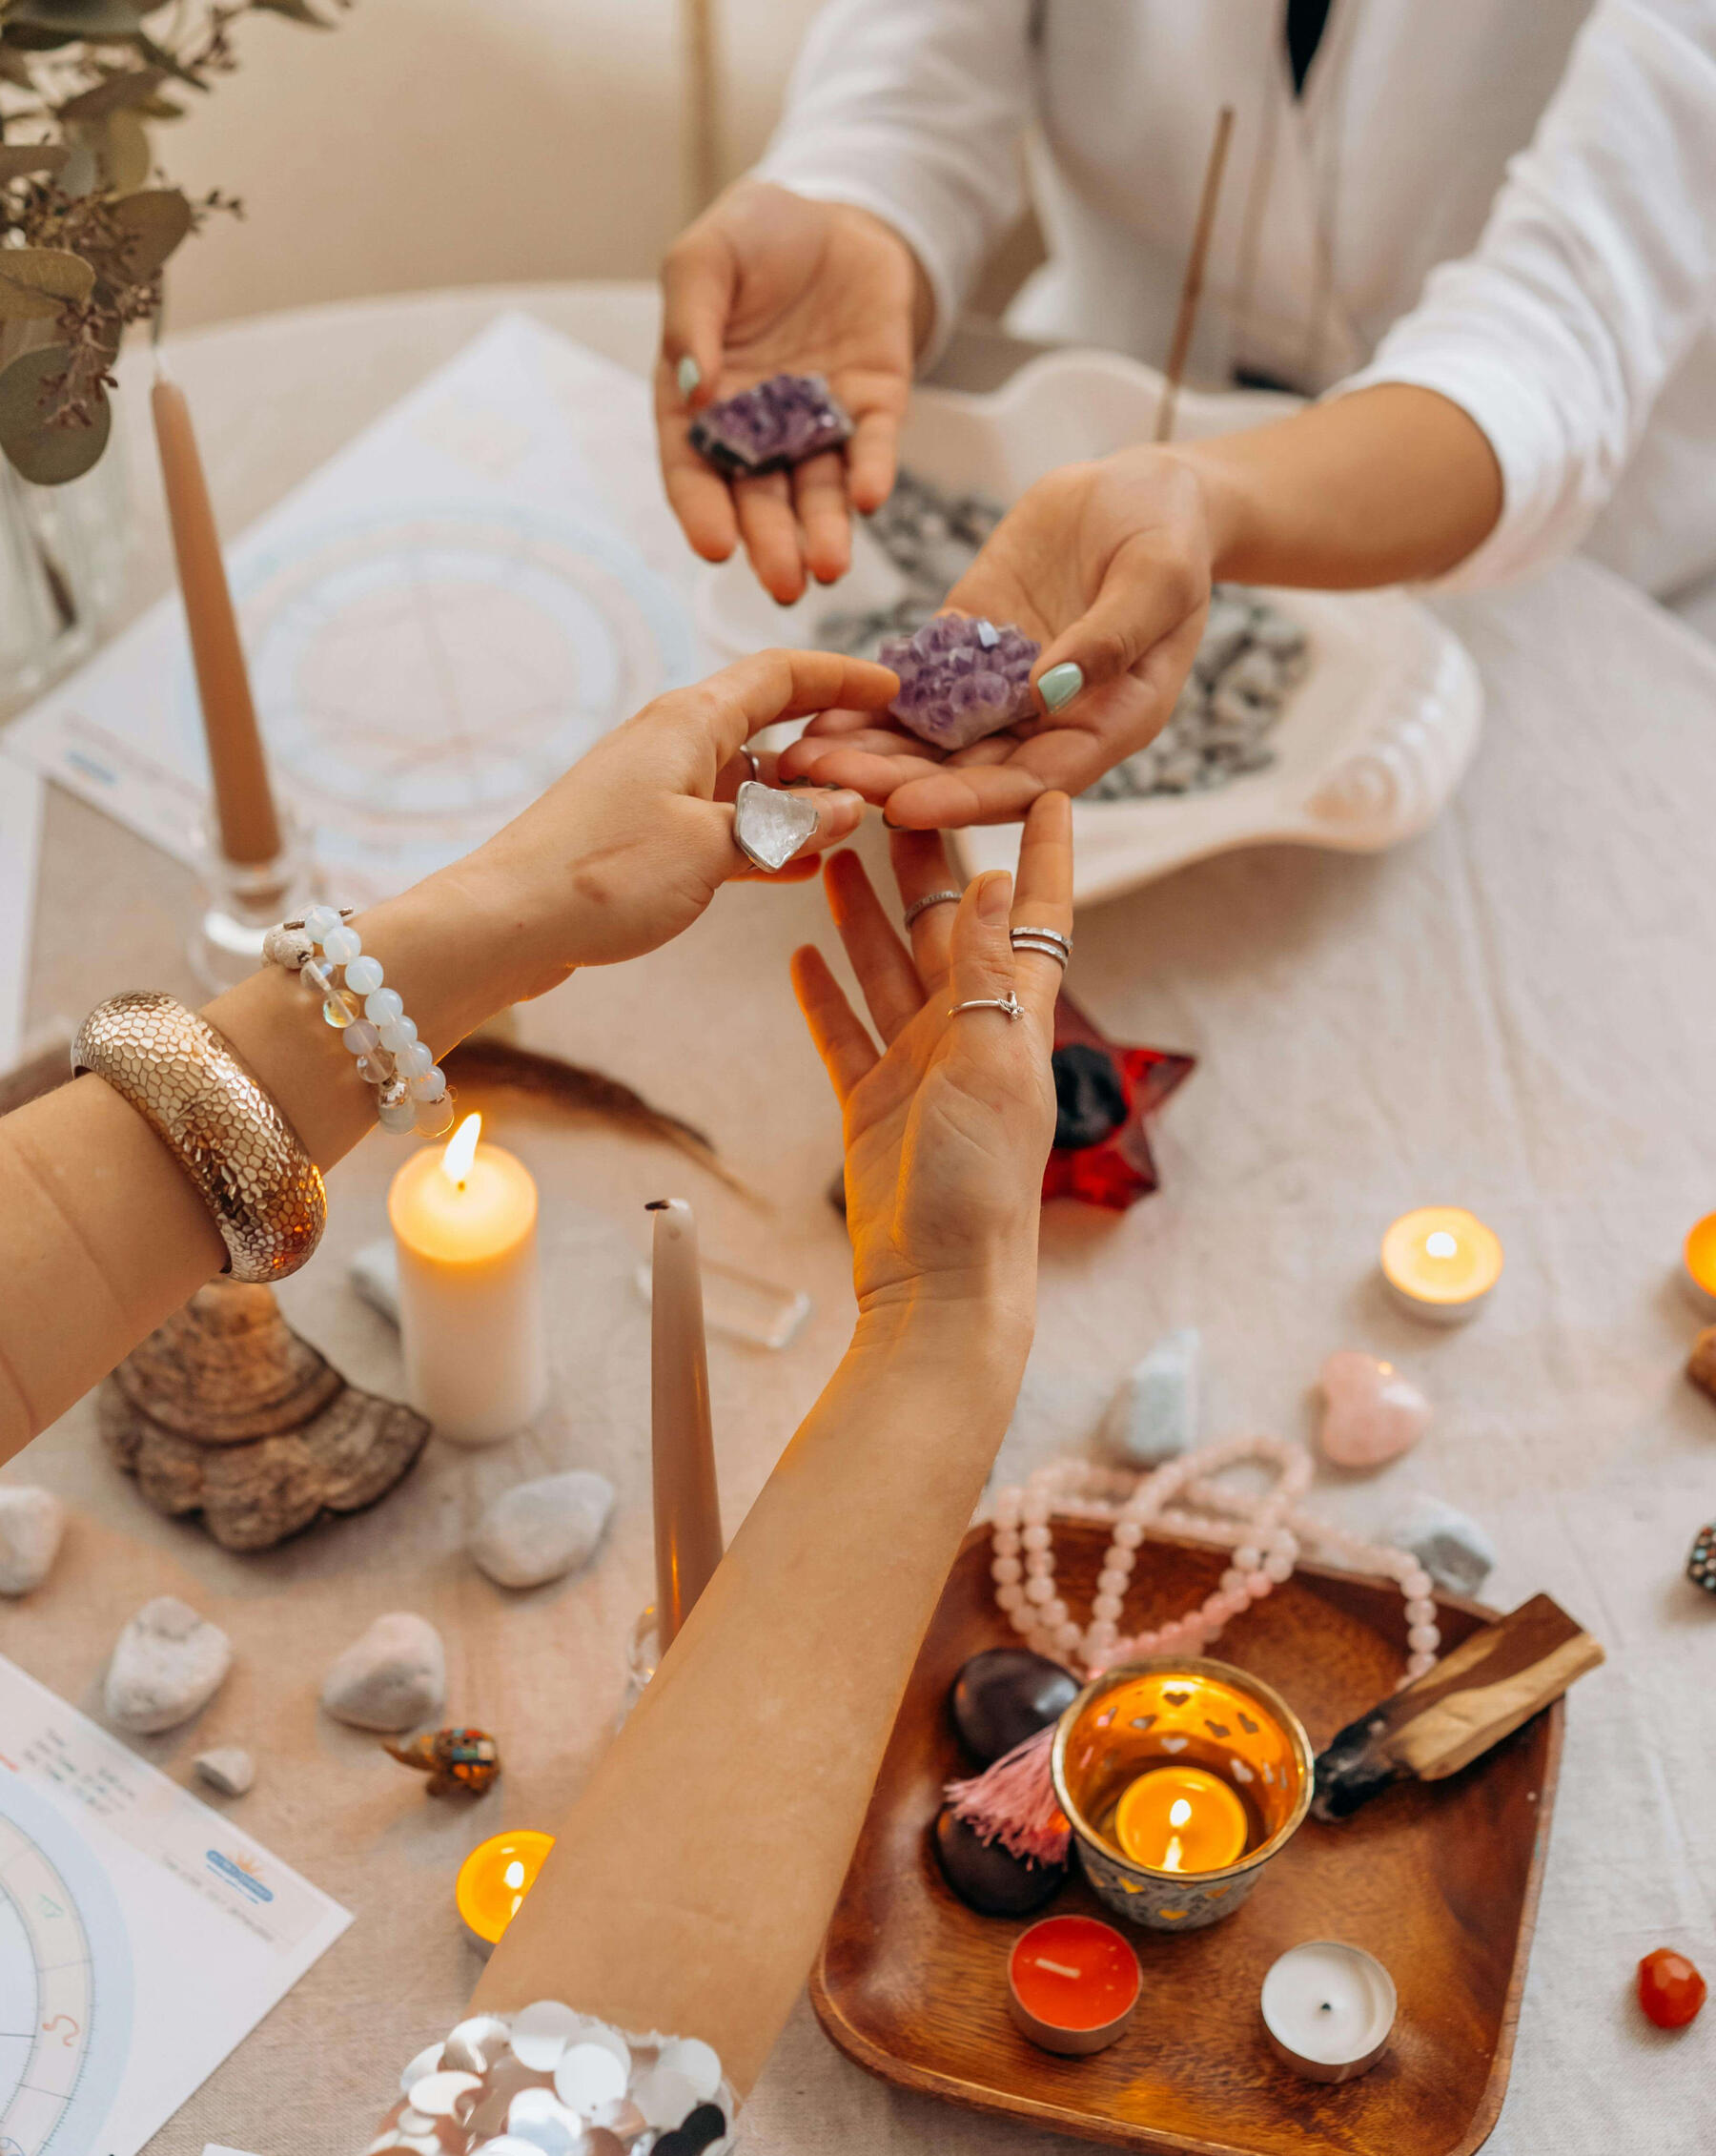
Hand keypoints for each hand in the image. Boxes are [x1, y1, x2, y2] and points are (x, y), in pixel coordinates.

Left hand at [461, 649, 894, 992]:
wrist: (504, 925)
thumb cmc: (599, 877)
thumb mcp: (713, 848)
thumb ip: (786, 827)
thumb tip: (847, 807)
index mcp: (690, 722)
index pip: (781, 674)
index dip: (841, 676)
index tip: (893, 686)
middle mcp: (675, 744)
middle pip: (770, 724)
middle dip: (832, 744)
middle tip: (890, 766)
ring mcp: (659, 790)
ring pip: (751, 781)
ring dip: (801, 800)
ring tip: (859, 821)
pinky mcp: (647, 837)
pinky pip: (725, 824)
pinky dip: (766, 839)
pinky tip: (804, 866)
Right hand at [656, 181, 923, 602]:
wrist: (836, 216)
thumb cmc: (755, 237)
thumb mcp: (705, 256)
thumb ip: (690, 316)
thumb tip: (694, 386)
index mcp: (700, 404)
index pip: (694, 470)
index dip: (702, 511)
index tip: (715, 547)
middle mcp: (757, 429)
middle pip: (760, 498)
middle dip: (772, 543)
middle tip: (784, 583)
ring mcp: (817, 425)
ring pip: (819, 491)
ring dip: (824, 531)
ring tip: (829, 568)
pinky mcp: (871, 409)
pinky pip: (872, 449)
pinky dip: (872, 474)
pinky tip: (870, 500)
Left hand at [777, 447, 1216, 825]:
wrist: (1146, 492)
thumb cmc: (1172, 535)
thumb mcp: (1157, 578)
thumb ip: (1110, 637)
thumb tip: (1048, 691)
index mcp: (1104, 727)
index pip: (1031, 784)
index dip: (968, 800)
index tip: (905, 806)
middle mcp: (1048, 726)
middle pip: (966, 774)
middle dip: (894, 783)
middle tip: (823, 784)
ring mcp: (1004, 692)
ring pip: (930, 741)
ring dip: (869, 753)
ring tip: (800, 757)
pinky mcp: (969, 650)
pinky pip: (914, 689)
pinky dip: (868, 705)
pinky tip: (813, 708)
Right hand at [791, 793, 1069, 1314]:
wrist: (938, 1280)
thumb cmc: (980, 1184)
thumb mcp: (992, 1064)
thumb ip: (988, 972)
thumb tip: (994, 881)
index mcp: (1015, 1018)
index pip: (1037, 918)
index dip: (1043, 855)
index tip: (1048, 792)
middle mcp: (969, 1032)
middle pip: (946, 927)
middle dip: (925, 862)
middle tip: (894, 794)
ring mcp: (918, 1065)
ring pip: (885, 968)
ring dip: (863, 914)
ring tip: (835, 854)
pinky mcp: (872, 1101)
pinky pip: (843, 1032)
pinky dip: (824, 995)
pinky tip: (800, 954)